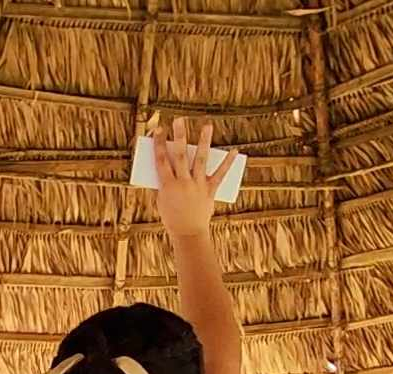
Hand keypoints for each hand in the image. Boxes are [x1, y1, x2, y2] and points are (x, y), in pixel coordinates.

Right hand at [153, 117, 240, 237]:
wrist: (188, 234)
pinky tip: (234, 150)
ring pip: (200, 160)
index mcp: (167, 185)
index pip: (161, 160)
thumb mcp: (161, 200)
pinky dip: (227, 162)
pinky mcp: (209, 191)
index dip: (159, 144)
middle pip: (180, 155)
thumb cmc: (172, 217)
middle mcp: (182, 183)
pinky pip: (220, 175)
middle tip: (179, 120)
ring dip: (203, 142)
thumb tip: (164, 166)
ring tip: (207, 126)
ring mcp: (197, 186)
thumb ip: (163, 183)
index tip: (159, 129)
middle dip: (179, 136)